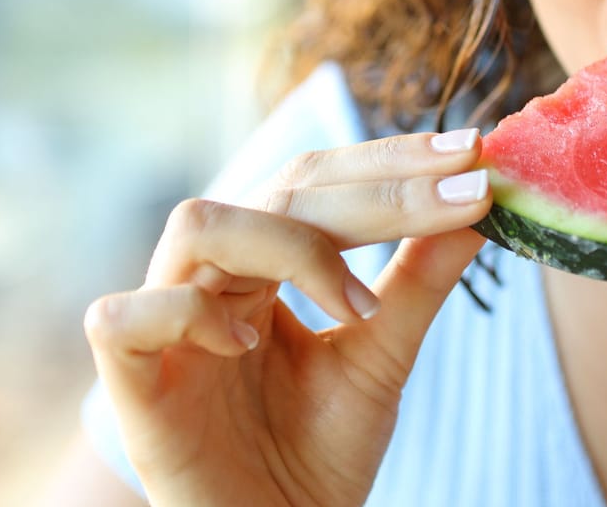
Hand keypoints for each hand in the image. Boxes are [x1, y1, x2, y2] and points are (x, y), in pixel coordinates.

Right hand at [83, 128, 494, 506]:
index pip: (318, 178)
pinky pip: (128, 315)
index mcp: (262, 261)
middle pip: (278, 188)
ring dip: (290, 245)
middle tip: (461, 193)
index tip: (471, 152)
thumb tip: (478, 205)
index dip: (389, 161)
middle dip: (377, 191)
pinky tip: (248, 343)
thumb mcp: (381, 357)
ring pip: (200, 224)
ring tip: (355, 308)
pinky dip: (191, 314)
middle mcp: (210, 275)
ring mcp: (163, 323)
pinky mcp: (129, 379)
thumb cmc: (315, 454)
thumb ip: (418, 282)